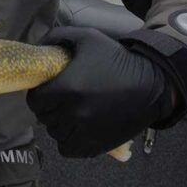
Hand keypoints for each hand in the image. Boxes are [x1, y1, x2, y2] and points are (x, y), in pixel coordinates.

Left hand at [27, 27, 174, 157]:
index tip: (48, 90)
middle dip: (49, 108)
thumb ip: (58, 37)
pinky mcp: (97, 146)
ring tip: (70, 113)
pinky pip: (68, 149)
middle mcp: (74, 113)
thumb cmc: (117, 59)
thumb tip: (38, 46)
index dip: (39, 95)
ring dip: (59, 124)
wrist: (151, 84)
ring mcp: (85, 132)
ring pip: (56, 134)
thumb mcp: (87, 38)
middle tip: (60, 100)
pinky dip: (68, 141)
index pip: (35, 101)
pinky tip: (76, 128)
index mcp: (67, 88)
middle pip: (45, 118)